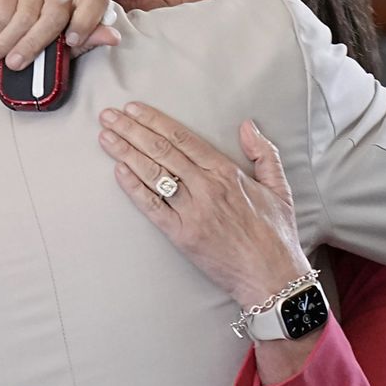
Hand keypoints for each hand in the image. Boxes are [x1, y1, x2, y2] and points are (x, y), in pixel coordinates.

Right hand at [0, 0, 120, 72]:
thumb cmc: (14, 51)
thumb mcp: (51, 58)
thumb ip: (82, 45)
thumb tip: (114, 36)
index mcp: (75, 6)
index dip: (88, 18)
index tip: (71, 41)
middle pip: (58, 10)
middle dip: (35, 43)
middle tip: (16, 63)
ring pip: (29, 11)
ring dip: (9, 40)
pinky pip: (7, 5)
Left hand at [97, 102, 311, 308]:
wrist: (272, 276)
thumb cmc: (276, 234)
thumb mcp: (279, 187)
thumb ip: (264, 153)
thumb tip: (247, 125)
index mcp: (227, 172)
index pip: (183, 138)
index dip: (155, 121)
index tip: (134, 109)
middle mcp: (207, 187)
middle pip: (162, 151)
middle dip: (131, 130)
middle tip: (108, 116)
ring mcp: (192, 211)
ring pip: (153, 175)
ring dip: (126, 153)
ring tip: (106, 138)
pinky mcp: (182, 235)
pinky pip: (152, 207)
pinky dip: (134, 188)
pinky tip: (118, 171)